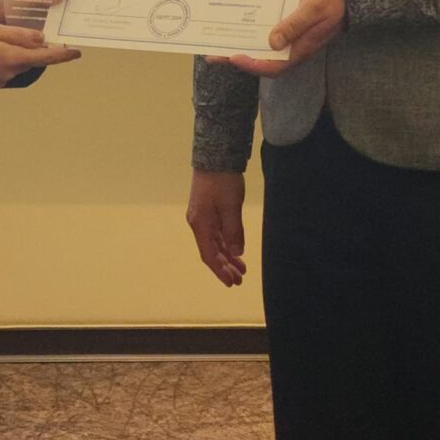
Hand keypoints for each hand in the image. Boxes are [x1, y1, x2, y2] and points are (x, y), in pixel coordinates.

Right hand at [0, 20, 79, 89]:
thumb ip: (18, 35)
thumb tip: (41, 40)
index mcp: (11, 59)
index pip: (44, 58)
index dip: (62, 55)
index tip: (76, 52)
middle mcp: (8, 74)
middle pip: (28, 60)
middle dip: (29, 48)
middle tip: (19, 33)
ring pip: (14, 64)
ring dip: (12, 53)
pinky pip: (2, 69)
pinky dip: (1, 59)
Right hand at [186, 170, 246, 286]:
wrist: (215, 157)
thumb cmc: (222, 181)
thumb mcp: (231, 207)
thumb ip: (234, 232)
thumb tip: (237, 254)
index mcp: (200, 224)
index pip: (209, 255)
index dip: (220, 270)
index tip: (231, 282)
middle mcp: (198, 223)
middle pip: (211, 251)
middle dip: (224, 267)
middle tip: (239, 280)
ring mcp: (203, 217)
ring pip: (215, 243)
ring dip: (227, 256)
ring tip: (241, 269)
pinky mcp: (209, 210)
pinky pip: (217, 233)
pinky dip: (226, 244)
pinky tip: (235, 251)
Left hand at [214, 0, 346, 76]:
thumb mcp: (312, 8)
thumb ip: (294, 25)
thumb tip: (272, 42)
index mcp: (300, 48)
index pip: (273, 66)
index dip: (252, 65)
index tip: (233, 57)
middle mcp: (293, 47)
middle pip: (262, 60)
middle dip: (237, 58)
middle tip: (213, 55)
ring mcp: (290, 38)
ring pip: (262, 48)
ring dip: (241, 46)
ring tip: (217, 43)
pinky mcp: (288, 27)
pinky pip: (267, 34)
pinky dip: (251, 32)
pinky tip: (237, 25)